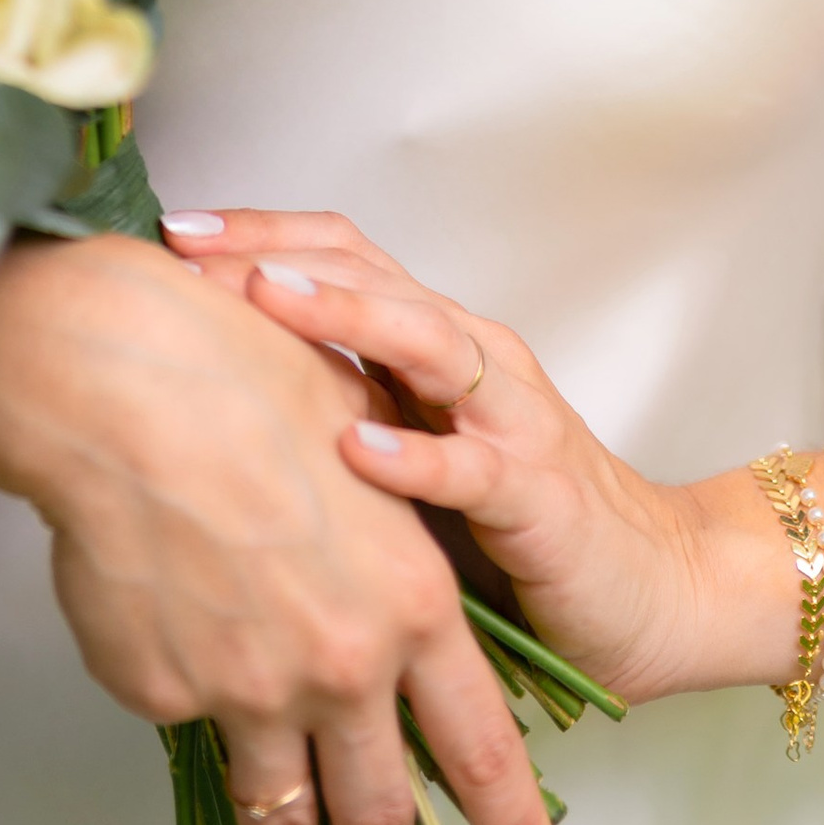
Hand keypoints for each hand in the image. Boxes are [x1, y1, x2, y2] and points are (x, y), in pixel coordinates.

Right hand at [0, 232, 558, 824]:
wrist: (135, 389)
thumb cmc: (253, 387)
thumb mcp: (364, 463)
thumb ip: (377, 561)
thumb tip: (367, 628)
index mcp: (414, 602)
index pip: (481, 744)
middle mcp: (343, 664)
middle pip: (381, 809)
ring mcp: (251, 692)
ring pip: (286, 820)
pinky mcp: (168, 696)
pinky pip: (186, 723)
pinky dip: (190, 716)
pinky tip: (177, 674)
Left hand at [171, 209, 743, 708]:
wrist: (653, 590)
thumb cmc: (515, 531)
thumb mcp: (408, 457)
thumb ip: (336, 420)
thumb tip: (205, 400)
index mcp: (435, 344)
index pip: (341, 256)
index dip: (256, 234)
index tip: (169, 234)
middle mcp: (473, 358)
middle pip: (368, 274)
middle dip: (273, 254)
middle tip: (187, 249)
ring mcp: (510, 418)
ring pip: (423, 339)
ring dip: (341, 316)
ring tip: (264, 298)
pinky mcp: (538, 494)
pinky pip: (472, 465)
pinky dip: (413, 454)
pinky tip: (357, 449)